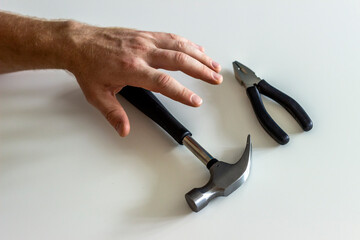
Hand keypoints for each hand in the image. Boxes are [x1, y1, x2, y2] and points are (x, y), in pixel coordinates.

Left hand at [67, 22, 222, 136]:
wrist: (79, 43)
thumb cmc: (88, 66)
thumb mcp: (97, 95)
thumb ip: (113, 114)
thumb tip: (123, 130)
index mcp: (131, 69)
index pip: (163, 82)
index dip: (182, 92)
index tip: (196, 100)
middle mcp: (142, 52)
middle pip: (179, 60)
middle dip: (201, 71)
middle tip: (215, 79)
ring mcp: (145, 41)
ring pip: (179, 46)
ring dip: (199, 56)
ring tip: (213, 65)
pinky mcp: (145, 35)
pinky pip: (171, 37)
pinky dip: (187, 43)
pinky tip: (197, 49)